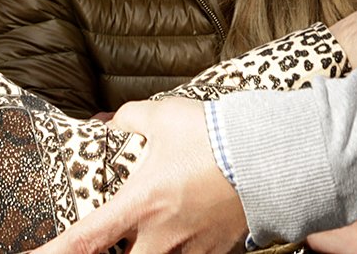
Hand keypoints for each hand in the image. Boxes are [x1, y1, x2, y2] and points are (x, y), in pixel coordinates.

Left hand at [28, 98, 246, 253]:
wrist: (272, 157)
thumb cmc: (216, 136)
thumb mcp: (165, 117)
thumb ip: (129, 119)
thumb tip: (106, 123)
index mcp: (141, 204)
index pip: (85, 241)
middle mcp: (161, 236)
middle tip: (110, 242)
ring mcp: (191, 250)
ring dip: (148, 250)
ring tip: (153, 232)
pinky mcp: (217, 252)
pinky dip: (184, 249)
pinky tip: (187, 230)